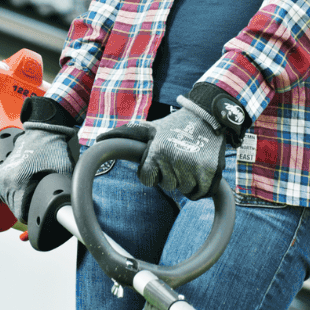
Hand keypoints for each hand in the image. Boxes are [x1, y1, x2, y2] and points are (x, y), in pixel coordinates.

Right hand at [0, 96, 76, 221]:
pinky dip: (14, 190)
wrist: (45, 130)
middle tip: (38, 205)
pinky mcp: (3, 168)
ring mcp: (3, 173)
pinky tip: (25, 187)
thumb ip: (64, 193)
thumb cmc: (54, 149)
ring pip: (8, 198)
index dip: (31, 217)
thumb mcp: (64, 173)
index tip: (38, 215)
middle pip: (13, 207)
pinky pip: (6, 187)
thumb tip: (69, 209)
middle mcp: (7, 179)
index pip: (20, 213)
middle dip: (25, 209)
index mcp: (19, 182)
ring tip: (32, 196)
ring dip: (18, 200)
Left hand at [103, 84, 248, 199]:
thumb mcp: (149, 128)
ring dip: (187, 181)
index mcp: (156, 152)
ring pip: (185, 191)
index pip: (148, 179)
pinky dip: (201, 186)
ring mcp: (193, 168)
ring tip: (190, 161)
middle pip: (168, 186)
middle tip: (178, 158)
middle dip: (172, 175)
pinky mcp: (211, 173)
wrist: (207, 116)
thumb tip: (98, 139)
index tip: (161, 162)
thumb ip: (125, 134)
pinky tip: (200, 170)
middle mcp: (173, 161)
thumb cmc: (175, 125)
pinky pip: (201, 194)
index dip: (154, 172)